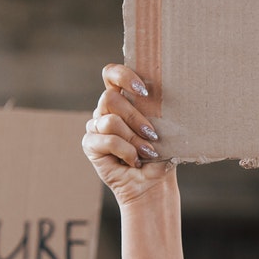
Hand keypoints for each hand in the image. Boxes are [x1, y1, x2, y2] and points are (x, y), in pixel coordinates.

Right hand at [83, 65, 176, 207]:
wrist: (153, 184)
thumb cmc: (160, 155)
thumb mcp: (163, 130)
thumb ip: (158, 113)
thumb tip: (167, 101)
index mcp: (122, 100)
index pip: (111, 75)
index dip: (123, 76)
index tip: (144, 91)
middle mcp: (105, 111)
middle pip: (109, 98)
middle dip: (135, 117)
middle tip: (152, 135)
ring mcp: (95, 127)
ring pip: (110, 121)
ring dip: (133, 139)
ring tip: (147, 153)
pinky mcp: (90, 144)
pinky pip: (106, 140)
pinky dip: (125, 151)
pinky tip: (134, 161)